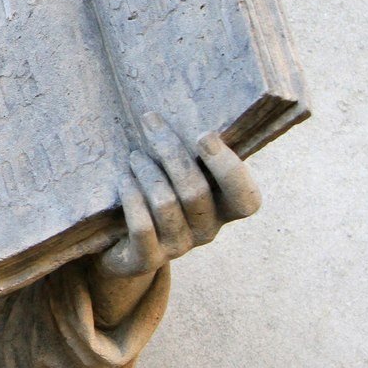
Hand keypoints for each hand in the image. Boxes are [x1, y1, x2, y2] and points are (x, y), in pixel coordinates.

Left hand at [87, 112, 261, 323]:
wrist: (121, 245)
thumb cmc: (156, 195)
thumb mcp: (178, 176)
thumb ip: (190, 154)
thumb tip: (177, 108)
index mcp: (222, 210)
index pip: (246, 200)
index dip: (229, 168)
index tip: (203, 134)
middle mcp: (206, 231)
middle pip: (195, 191)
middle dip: (170, 151)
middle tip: (149, 122)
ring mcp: (178, 248)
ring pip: (166, 204)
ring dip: (146, 172)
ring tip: (133, 156)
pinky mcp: (147, 259)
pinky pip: (142, 227)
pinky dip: (132, 198)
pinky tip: (124, 180)